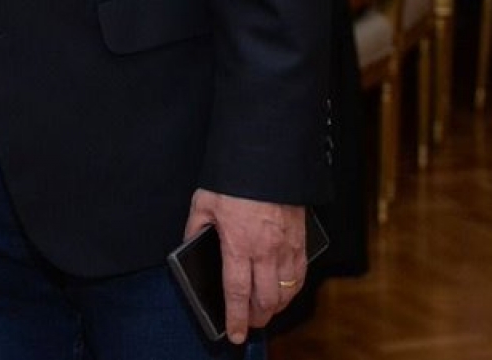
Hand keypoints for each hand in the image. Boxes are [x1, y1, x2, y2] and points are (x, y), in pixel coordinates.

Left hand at [183, 189, 307, 343]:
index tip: (234, 334)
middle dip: (257, 318)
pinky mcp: (301, 238)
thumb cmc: (233, 178)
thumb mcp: (203, 202)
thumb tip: (190, 246)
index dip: (236, 318)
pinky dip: (293, 288)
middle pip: (266, 299)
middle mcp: (266, 250)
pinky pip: (300, 273)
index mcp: (238, 244)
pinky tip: (285, 289)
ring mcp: (287, 246)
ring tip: (265, 310)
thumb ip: (196, 228)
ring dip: (276, 306)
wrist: (268, 156)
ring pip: (287, 291)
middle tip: (249, 324)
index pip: (237, 293)